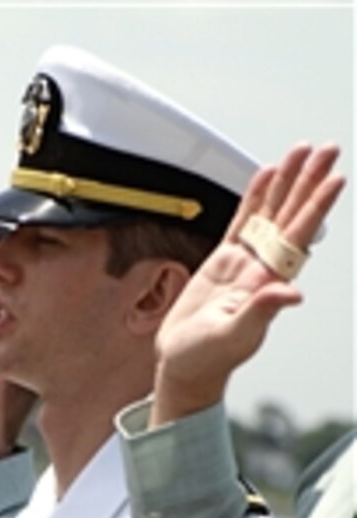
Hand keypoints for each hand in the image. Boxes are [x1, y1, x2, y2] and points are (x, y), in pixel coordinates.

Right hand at [152, 143, 345, 424]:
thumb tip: (291, 293)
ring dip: (285, 184)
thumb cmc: (208, 359)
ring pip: (269, 214)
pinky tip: (263, 179)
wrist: (185, 367)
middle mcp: (261, 268)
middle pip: (289, 216)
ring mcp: (243, 264)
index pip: (298, 236)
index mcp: (267, 282)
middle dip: (306, 182)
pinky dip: (253, 199)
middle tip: (325, 150)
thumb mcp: (234, 337)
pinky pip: (241, 224)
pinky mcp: (222, 264)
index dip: (315, 206)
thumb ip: (261, 312)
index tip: (333, 178)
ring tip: (298, 153)